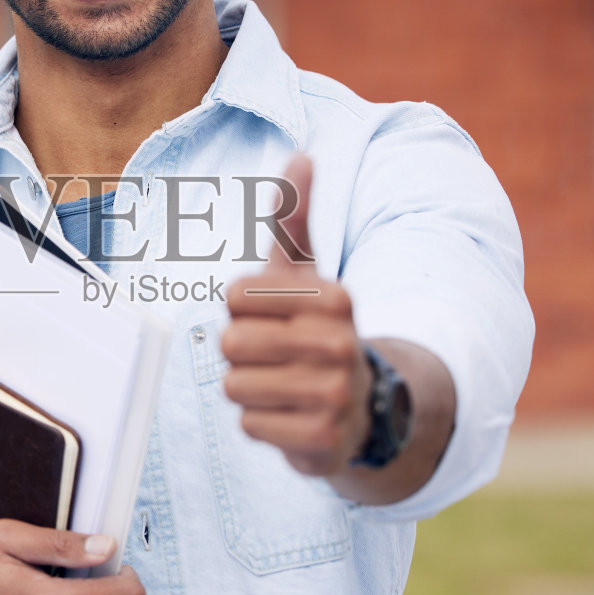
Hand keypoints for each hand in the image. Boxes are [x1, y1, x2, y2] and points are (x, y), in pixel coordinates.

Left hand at [221, 153, 373, 478]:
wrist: (362, 408)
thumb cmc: (316, 330)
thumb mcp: (308, 275)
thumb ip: (296, 219)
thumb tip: (301, 155)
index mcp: (333, 297)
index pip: (235, 294)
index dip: (240, 310)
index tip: (272, 318)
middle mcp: (339, 343)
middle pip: (230, 341)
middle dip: (240, 352)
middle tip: (275, 357)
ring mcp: (335, 394)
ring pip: (235, 386)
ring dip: (249, 389)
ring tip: (283, 386)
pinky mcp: (323, 439)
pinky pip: (250, 425)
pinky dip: (261, 424)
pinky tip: (290, 416)